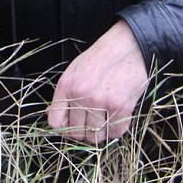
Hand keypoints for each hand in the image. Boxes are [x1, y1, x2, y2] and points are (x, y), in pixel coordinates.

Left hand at [46, 20, 148, 143]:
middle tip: (93, 124)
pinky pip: (116, 132)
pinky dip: (116, 130)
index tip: (73, 127)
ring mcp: (100, 101)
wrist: (127, 46)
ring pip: (95, 137)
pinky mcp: (121, 106)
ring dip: (101, 133)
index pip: (55, 122)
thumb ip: (65, 95)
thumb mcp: (74, 71)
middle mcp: (80, 94)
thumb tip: (57, 119)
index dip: (65, 129)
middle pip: (77, 132)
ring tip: (106, 121)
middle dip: (85, 132)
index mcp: (66, 86)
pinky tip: (117, 118)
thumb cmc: (101, 58)